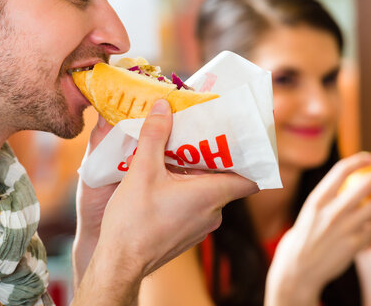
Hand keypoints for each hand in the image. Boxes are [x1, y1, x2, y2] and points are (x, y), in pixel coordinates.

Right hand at [73, 99, 257, 304]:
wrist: (119, 264)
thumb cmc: (133, 221)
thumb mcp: (142, 170)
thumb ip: (154, 135)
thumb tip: (163, 106)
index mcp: (211, 195)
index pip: (251, 178)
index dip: (250, 158)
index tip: (241, 140)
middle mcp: (213, 214)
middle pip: (225, 180)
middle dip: (212, 158)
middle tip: (197, 136)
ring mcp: (201, 227)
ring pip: (208, 193)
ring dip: (196, 174)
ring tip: (176, 153)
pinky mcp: (186, 235)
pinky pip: (195, 207)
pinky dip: (186, 191)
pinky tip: (165, 180)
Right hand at [265, 152, 370, 305]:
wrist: (298, 268)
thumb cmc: (305, 235)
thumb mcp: (310, 210)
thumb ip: (327, 195)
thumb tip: (345, 176)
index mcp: (317, 200)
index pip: (341, 171)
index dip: (358, 160)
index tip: (369, 157)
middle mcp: (330, 212)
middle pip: (364, 185)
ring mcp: (344, 229)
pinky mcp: (354, 245)